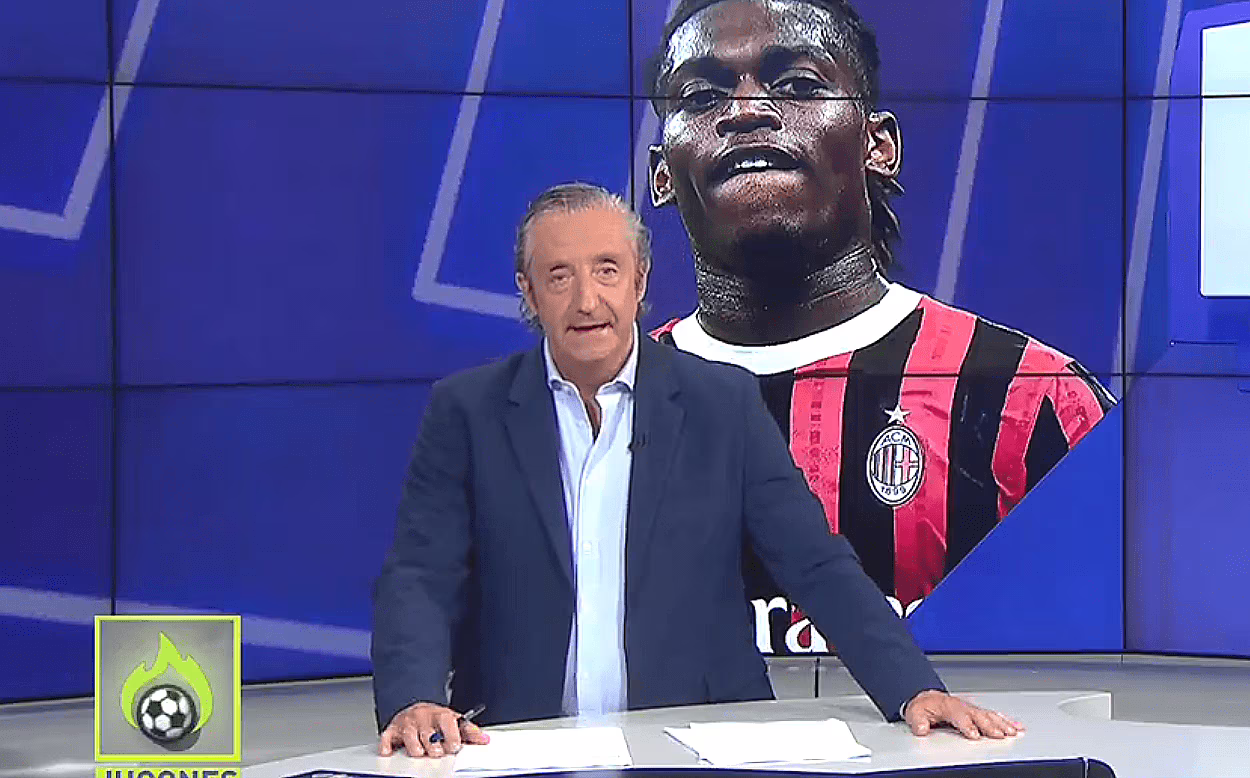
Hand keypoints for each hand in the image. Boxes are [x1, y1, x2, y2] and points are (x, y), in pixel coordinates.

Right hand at [378, 702, 489, 757]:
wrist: (416, 709)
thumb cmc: (436, 719)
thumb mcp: (455, 721)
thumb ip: (469, 731)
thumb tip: (484, 740)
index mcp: (440, 715)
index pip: (447, 724)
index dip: (452, 738)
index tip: (454, 746)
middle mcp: (423, 718)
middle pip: (430, 738)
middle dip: (435, 748)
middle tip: (437, 750)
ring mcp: (407, 724)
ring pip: (412, 743)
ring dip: (417, 750)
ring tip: (422, 750)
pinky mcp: (392, 730)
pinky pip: (387, 740)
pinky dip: (388, 747)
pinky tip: (391, 751)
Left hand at [903, 690, 1023, 739]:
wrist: (927, 698)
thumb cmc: (924, 706)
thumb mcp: (915, 713)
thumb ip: (918, 722)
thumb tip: (922, 728)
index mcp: (948, 706)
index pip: (959, 716)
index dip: (967, 725)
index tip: (974, 734)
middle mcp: (963, 706)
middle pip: (979, 716)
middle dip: (990, 725)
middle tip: (1000, 735)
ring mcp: (972, 709)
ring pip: (989, 715)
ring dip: (1002, 723)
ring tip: (1012, 732)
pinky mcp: (977, 712)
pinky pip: (994, 715)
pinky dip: (1006, 721)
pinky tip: (1016, 727)